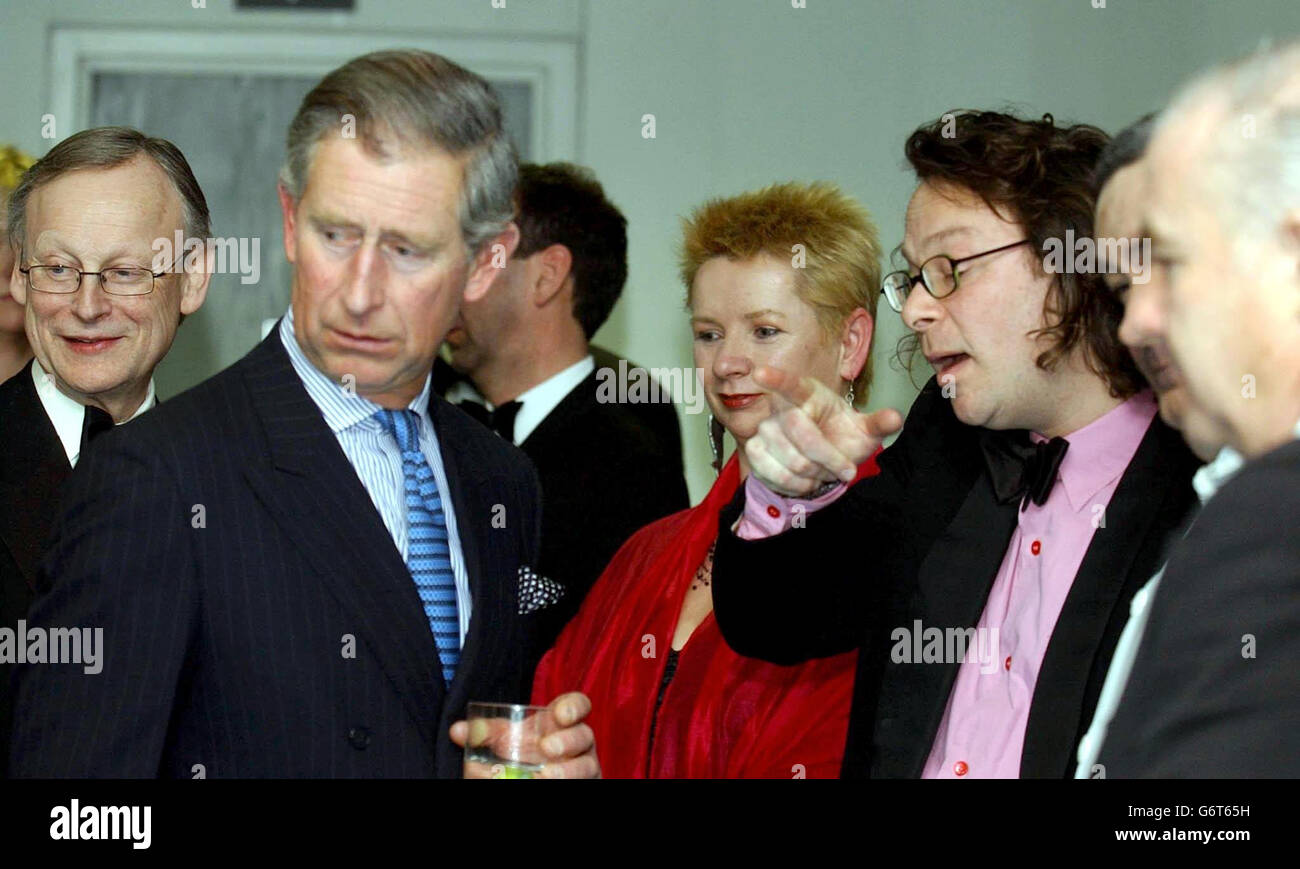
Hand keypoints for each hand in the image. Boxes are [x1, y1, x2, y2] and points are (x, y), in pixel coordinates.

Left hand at [450, 691, 600, 778]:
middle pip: (584, 734)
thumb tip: (457, 731)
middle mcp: (579, 742)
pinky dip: (563, 783)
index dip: (574, 707)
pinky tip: (544, 783)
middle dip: (567, 740)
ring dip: (567, 770)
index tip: (558, 715)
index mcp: (563, 722)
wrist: (537, 776)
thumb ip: (486, 733)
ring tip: (546, 775)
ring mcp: (584, 766)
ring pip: (587, 765)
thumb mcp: (508, 739)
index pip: (579, 705)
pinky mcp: (585, 782)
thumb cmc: (525, 752)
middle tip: (546, 748)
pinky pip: (583, 782)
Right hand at [745, 365, 902, 495]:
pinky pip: (774, 473)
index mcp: (807, 393)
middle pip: (799, 430)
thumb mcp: (865, 431)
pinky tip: (807, 481)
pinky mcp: (755, 451)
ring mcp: (765, 429)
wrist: (823, 460)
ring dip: (815, 474)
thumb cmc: (842, 437)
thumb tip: (895, 418)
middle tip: (847, 470)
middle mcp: (781, 407)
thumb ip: (879, 424)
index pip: (790, 384)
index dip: (776, 379)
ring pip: (789, 457)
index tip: (760, 372)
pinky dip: (797, 485)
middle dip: (827, 457)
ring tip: (826, 473)